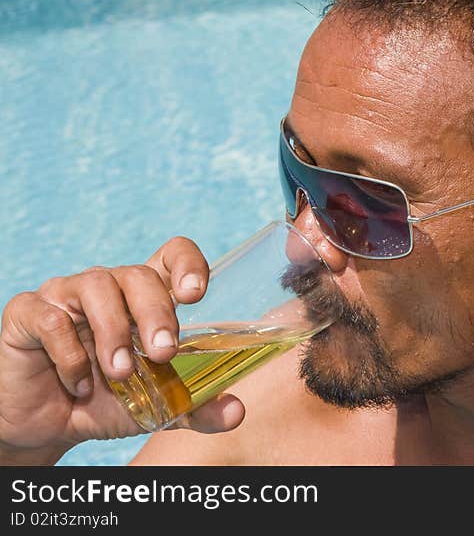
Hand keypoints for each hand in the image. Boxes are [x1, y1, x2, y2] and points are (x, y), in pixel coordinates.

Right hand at [0, 237, 244, 464]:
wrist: (46, 427)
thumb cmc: (106, 401)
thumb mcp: (157, 408)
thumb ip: (197, 407)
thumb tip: (236, 412)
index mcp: (144, 297)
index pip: (171, 255)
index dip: (187, 263)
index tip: (195, 294)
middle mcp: (108, 286)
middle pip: (139, 274)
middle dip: (156, 313)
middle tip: (164, 353)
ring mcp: (65, 294)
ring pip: (97, 287)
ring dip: (114, 334)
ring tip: (121, 374)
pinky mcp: (28, 312)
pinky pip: (52, 319)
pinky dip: (70, 356)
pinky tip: (79, 384)